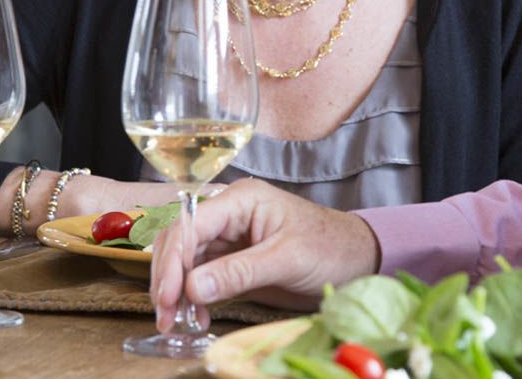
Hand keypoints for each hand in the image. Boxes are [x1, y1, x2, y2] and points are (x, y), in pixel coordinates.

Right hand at [150, 179, 379, 330]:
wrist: (355, 259)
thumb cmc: (330, 247)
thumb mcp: (287, 259)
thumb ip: (240, 271)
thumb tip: (193, 288)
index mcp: (242, 199)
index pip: (192, 224)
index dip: (173, 260)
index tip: (168, 295)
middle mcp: (229, 214)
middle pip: (180, 241)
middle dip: (168, 278)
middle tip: (166, 315)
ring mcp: (229, 237)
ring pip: (185, 260)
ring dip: (177, 290)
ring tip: (178, 322)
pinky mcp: (233, 260)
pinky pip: (201, 276)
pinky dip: (194, 297)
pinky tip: (199, 316)